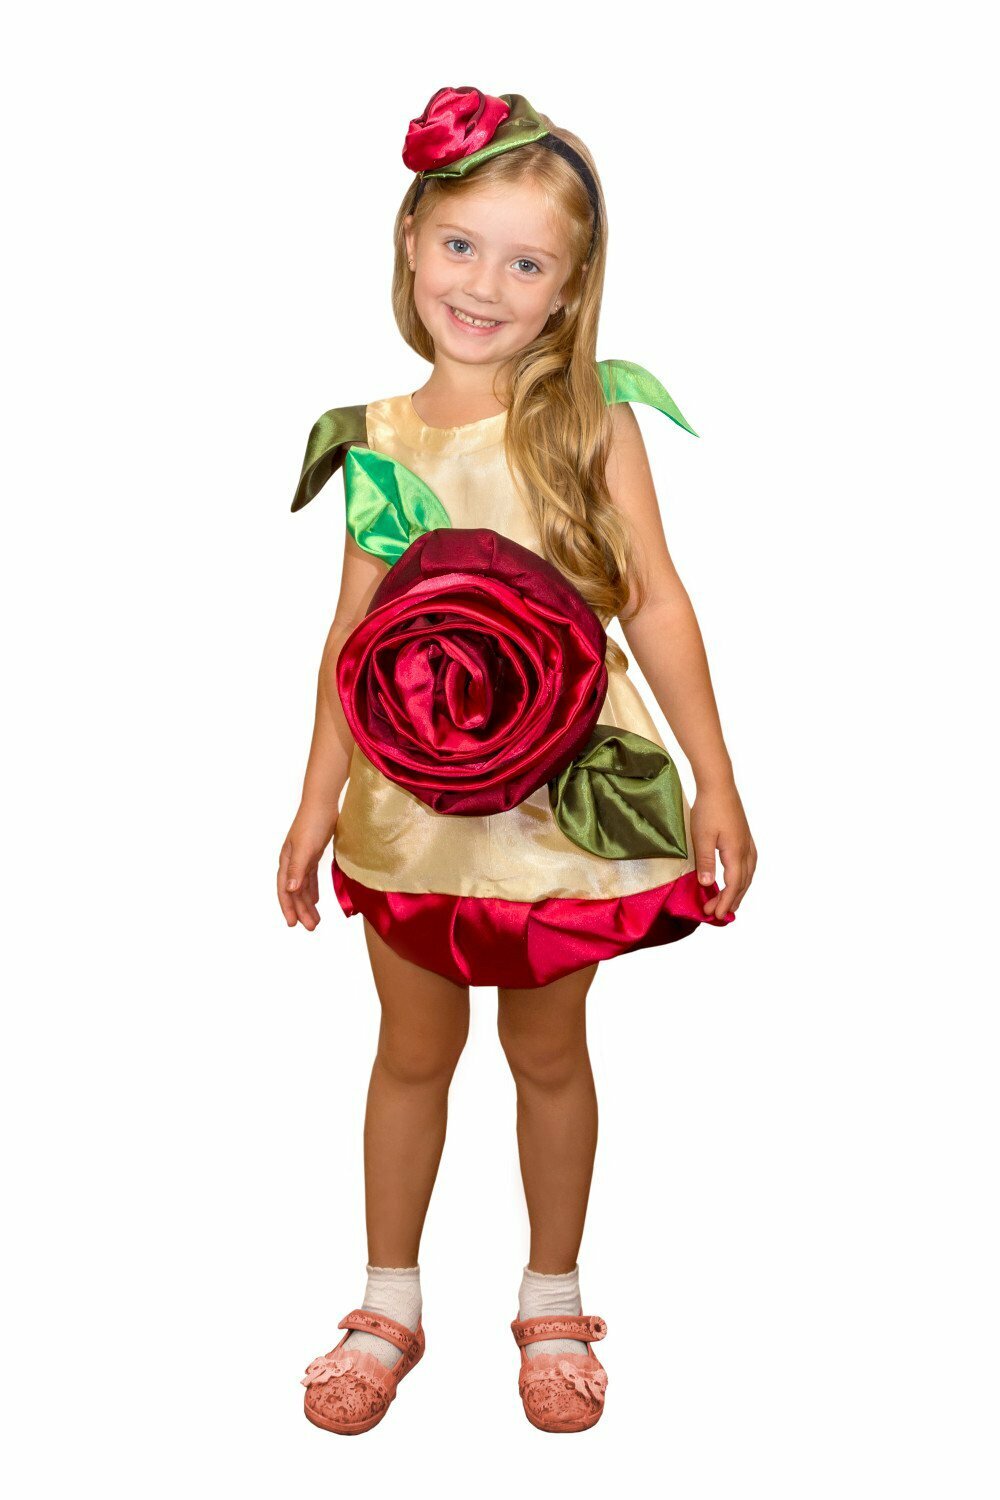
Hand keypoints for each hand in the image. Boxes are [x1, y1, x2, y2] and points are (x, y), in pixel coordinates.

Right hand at [277, 804, 338, 929]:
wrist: (323, 803)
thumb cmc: (313, 823)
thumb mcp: (305, 848)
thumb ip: (298, 869)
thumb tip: (291, 890)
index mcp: (287, 862)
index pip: (285, 890)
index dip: (288, 908)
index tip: (293, 924)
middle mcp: (292, 862)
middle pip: (295, 892)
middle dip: (302, 910)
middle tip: (311, 928)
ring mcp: (302, 858)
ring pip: (303, 887)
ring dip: (308, 903)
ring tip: (316, 920)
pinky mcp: (313, 854)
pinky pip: (310, 878)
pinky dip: (312, 890)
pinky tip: (316, 900)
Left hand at [690, 779, 755, 919]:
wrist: (719, 784)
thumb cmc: (708, 809)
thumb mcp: (702, 836)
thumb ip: (705, 861)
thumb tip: (707, 885)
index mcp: (736, 852)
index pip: (733, 885)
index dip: (724, 901)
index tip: (713, 914)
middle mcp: (746, 850)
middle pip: (743, 883)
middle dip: (731, 900)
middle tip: (718, 914)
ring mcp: (748, 843)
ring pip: (748, 875)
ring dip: (739, 891)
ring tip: (730, 903)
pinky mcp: (745, 837)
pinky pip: (749, 865)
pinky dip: (743, 878)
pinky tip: (739, 879)